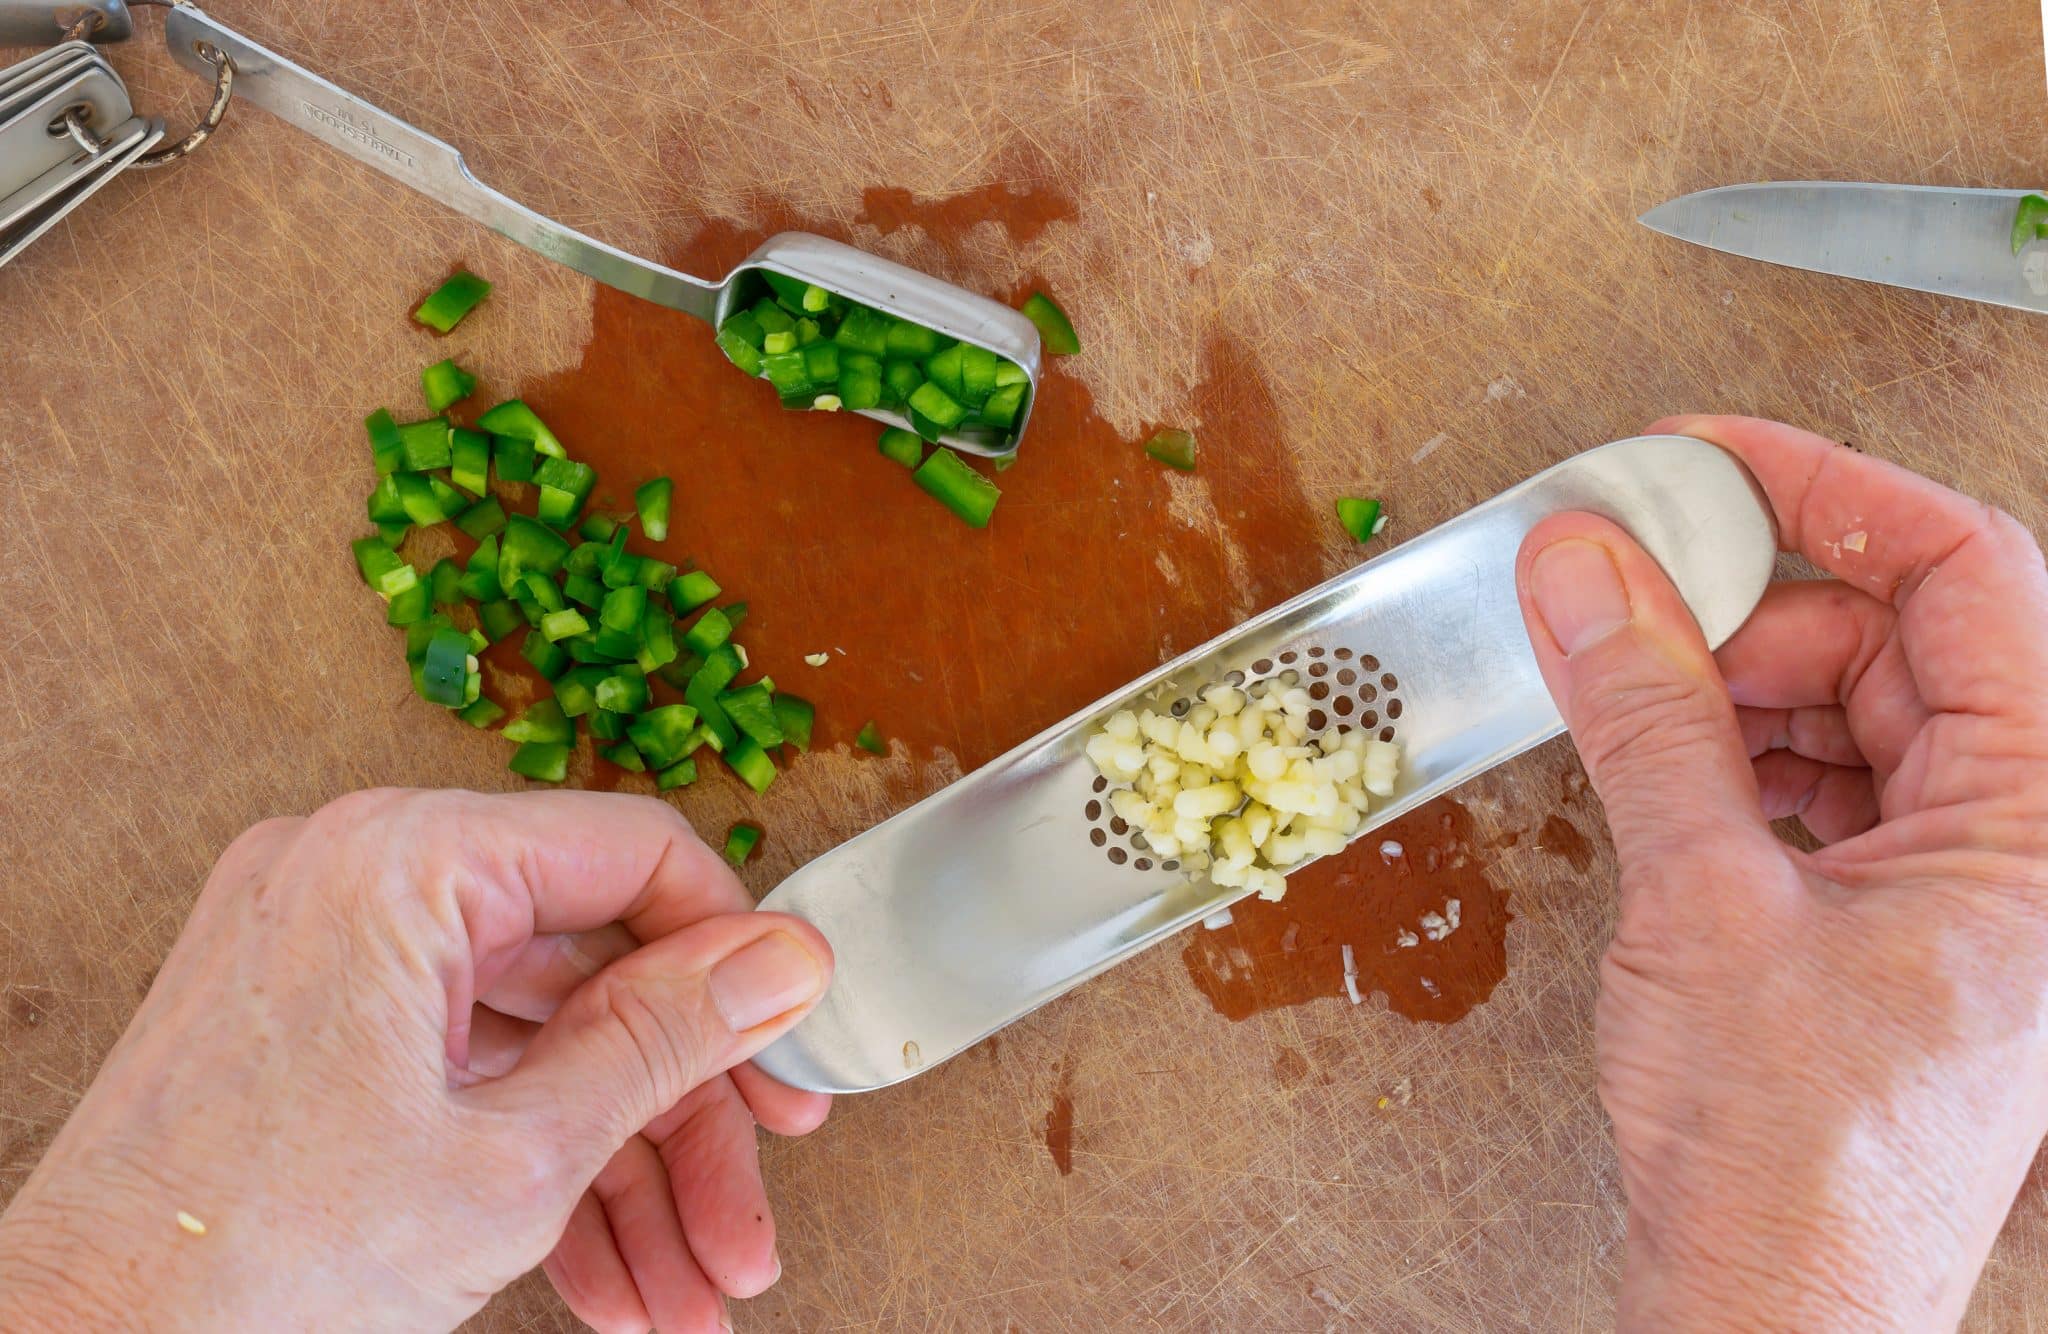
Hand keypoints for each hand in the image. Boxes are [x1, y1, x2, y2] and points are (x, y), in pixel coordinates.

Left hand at [0, 789, 833, 1331]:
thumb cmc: (250, 1270)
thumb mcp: (517, 1157)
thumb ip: (668, 1041)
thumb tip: (782, 961)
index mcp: (400, 861)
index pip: (632, 855)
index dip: (735, 960)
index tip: (792, 1048)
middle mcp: (357, 879)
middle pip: (592, 972)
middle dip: (683, 1120)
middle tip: (751, 1204)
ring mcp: (328, 956)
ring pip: (538, 1044)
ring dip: (625, 1175)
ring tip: (688, 1288)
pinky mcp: (311, 1028)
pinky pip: (465, 1074)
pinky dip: (538, 1169)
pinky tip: (614, 1278)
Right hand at [1516, 416, 2047, 1329]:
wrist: (1771, 1308)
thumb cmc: (1791, 1159)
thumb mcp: (1702, 900)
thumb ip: (1644, 713)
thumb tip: (1586, 570)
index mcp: (2045, 824)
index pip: (1971, 578)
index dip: (1832, 490)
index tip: (1707, 455)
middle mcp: (2030, 843)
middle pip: (1904, 638)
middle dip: (1757, 601)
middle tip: (1628, 580)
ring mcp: (1971, 884)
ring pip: (1859, 708)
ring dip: (1736, 681)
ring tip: (1627, 676)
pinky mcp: (1902, 920)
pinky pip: (1829, 782)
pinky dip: (1738, 753)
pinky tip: (1662, 754)